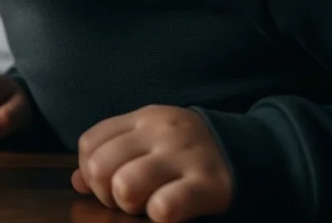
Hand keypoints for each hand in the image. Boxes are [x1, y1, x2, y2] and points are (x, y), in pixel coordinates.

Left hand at [73, 105, 232, 221]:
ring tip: (146, 206)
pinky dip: (159, 215)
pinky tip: (168, 211)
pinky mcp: (208, 184)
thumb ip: (113, 153)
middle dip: (106, 192)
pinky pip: (164, 206)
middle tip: (126, 200)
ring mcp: (184, 156)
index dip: (89, 170)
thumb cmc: (190, 150)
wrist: (254, 150)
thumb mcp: (151, 141)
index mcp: (144, 119)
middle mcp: (161, 132)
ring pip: (126, 185)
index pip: (90, 142)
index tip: (106, 184)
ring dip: (129, 205)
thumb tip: (77, 181)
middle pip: (102, 166)